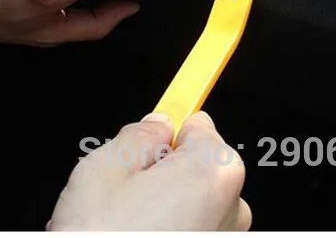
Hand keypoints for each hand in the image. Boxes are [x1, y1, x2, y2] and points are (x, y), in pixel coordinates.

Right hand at [48, 111, 250, 230]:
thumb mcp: (103, 169)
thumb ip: (137, 136)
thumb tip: (155, 126)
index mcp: (212, 171)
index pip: (198, 123)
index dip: (169, 128)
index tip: (175, 111)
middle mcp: (232, 206)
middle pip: (196, 163)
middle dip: (163, 170)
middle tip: (124, 192)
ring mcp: (226, 236)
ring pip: (193, 199)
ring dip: (165, 203)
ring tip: (124, 222)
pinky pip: (195, 226)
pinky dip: (171, 227)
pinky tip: (138, 234)